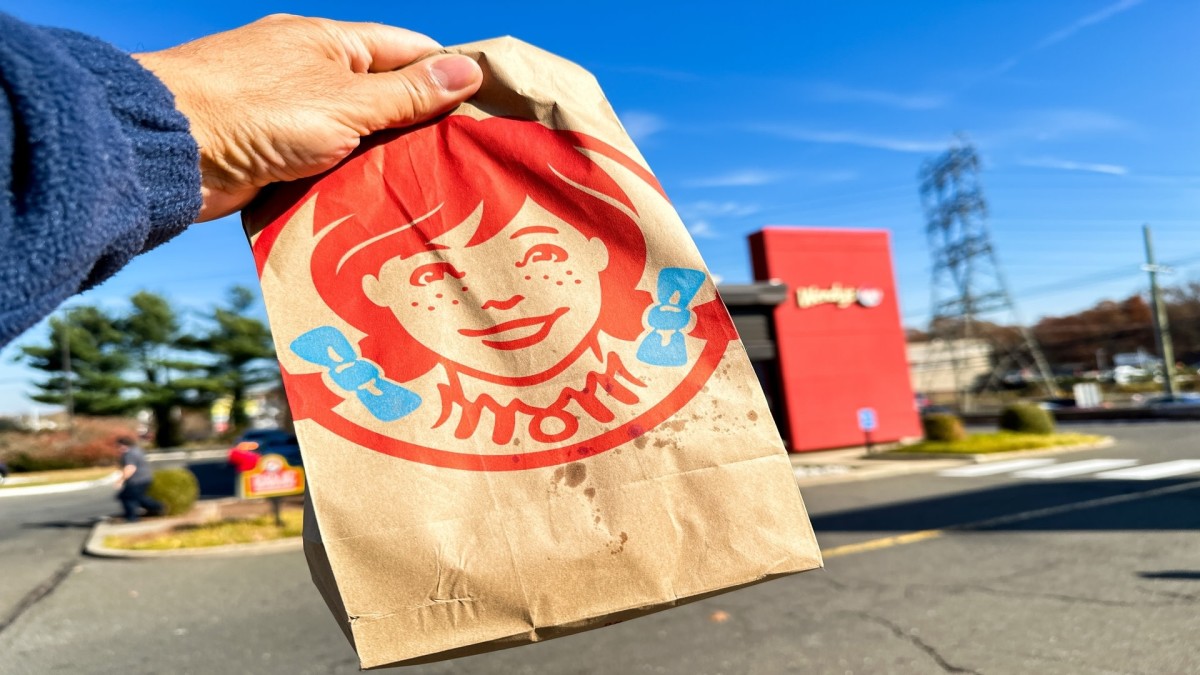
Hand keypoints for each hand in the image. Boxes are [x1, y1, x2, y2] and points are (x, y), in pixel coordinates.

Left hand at [134, 14, 482, 221]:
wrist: (165, 151)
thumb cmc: (256, 111)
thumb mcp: (346, 101)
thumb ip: (406, 93)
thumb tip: (468, 71)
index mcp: (330, 42)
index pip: (408, 51)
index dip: (448, 76)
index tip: (487, 109)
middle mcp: (310, 73)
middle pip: (385, 97)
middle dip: (422, 128)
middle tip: (468, 164)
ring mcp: (289, 115)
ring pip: (357, 138)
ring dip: (386, 162)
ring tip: (435, 193)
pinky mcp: (272, 155)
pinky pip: (327, 167)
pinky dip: (351, 183)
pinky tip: (382, 207)